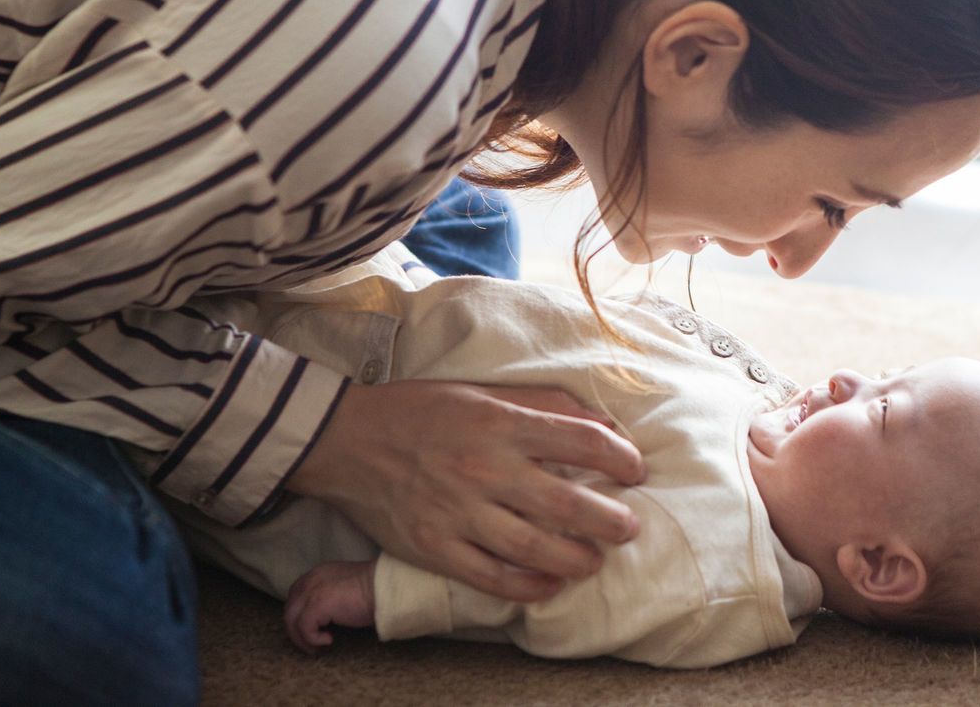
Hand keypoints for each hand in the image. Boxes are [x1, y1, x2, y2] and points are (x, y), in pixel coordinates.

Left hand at [285, 561, 374, 654]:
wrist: (384, 587)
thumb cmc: (373, 590)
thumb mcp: (345, 589)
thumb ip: (330, 596)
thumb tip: (323, 619)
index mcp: (318, 574)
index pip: (296, 595)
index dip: (299, 615)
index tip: (311, 630)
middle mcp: (311, 580)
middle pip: (290, 609)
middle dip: (297, 630)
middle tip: (311, 645)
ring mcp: (312, 591)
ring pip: (292, 620)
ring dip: (302, 639)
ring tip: (317, 648)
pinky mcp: (316, 605)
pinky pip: (304, 628)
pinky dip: (313, 639)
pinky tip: (329, 640)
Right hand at [288, 380, 646, 601]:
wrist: (344, 440)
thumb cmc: (420, 411)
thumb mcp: (483, 393)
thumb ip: (544, 405)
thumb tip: (604, 424)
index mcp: (499, 423)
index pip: (581, 442)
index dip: (620, 459)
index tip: (635, 470)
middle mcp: (484, 468)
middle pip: (568, 504)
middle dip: (611, 520)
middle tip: (629, 526)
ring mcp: (458, 513)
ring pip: (536, 548)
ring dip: (577, 558)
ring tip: (594, 559)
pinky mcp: (435, 547)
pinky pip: (493, 578)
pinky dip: (529, 586)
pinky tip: (550, 583)